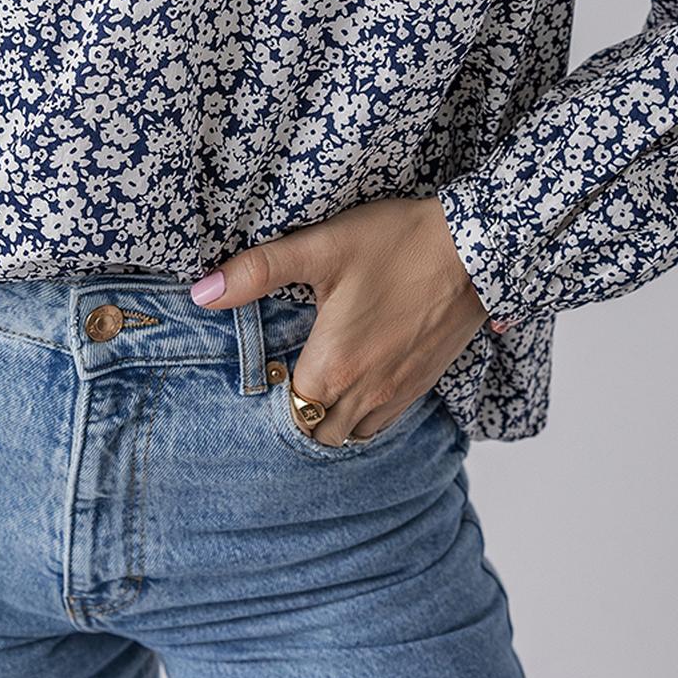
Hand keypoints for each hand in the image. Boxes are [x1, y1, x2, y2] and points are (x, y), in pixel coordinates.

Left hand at [188, 197, 488, 445]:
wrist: (477, 247)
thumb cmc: (397, 243)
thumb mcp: (322, 247)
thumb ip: (258, 271)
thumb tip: (201, 292)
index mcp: (334, 367)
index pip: (287, 409)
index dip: (273, 394)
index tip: (268, 370)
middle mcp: (366, 393)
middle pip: (316, 431)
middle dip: (298, 411)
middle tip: (288, 375)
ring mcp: (398, 394)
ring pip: (350, 435)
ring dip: (330, 418)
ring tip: (319, 380)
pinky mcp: (423, 385)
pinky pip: (382, 424)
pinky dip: (363, 414)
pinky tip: (357, 379)